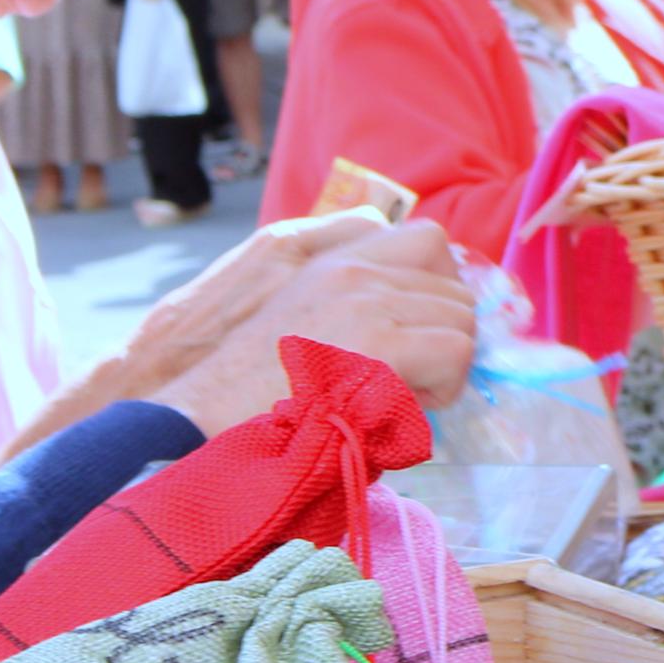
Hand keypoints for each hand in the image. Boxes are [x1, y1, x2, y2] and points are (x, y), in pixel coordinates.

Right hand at [141, 217, 478, 431]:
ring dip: (444, 363)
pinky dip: (443, 388)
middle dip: (442, 332)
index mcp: (328, 259)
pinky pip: (456, 352)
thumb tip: (420, 318)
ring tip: (400, 396)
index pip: (426, 241)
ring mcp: (367, 299)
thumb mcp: (294, 320)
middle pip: (452, 280)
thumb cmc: (240, 392)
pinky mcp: (382, 343)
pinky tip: (401, 411)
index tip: (424, 331)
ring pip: (462, 318)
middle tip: (409, 377)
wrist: (201, 421)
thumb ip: (349, 304)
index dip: (437, 290)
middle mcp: (351, 268)